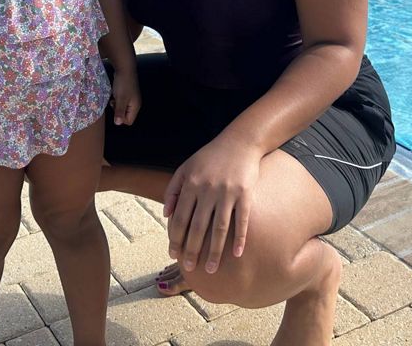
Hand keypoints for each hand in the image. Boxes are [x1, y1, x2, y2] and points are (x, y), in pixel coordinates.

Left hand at [111, 68, 140, 125]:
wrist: (125, 69)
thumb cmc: (123, 84)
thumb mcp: (120, 99)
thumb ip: (119, 112)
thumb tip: (118, 124)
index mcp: (135, 107)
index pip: (129, 121)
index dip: (120, 118)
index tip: (116, 109)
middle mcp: (135, 104)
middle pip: (126, 115)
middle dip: (118, 111)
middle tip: (114, 102)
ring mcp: (132, 99)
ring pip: (122, 109)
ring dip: (116, 105)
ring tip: (114, 98)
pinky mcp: (128, 94)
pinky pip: (122, 102)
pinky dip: (117, 100)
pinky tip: (115, 94)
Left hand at [163, 133, 261, 274]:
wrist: (240, 141)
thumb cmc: (210, 156)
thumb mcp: (186, 167)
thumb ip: (173, 190)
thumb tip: (166, 216)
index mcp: (191, 184)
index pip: (179, 217)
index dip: (175, 238)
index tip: (173, 254)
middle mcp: (207, 190)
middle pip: (197, 227)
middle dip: (192, 250)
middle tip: (189, 268)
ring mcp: (227, 192)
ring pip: (219, 227)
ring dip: (214, 251)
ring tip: (210, 269)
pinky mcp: (245, 193)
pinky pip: (242, 220)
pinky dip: (240, 238)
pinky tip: (236, 254)